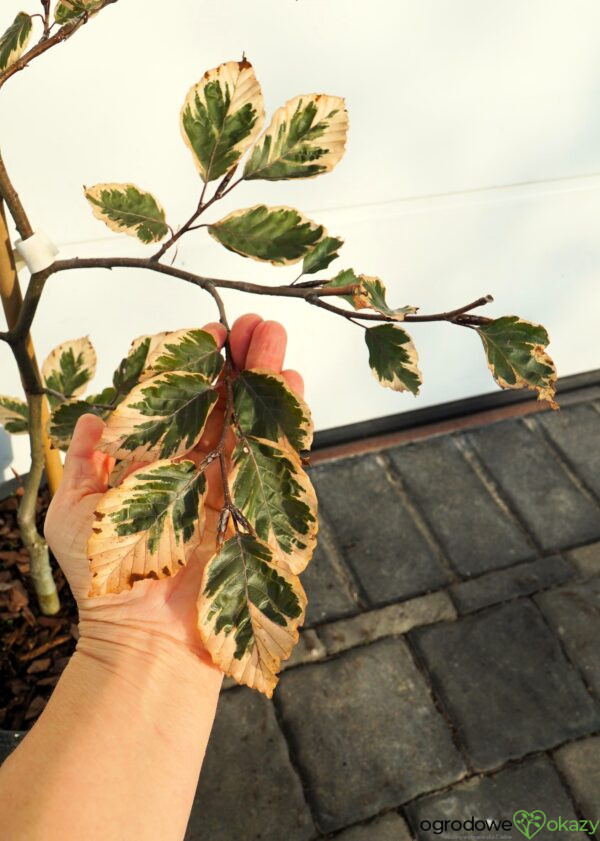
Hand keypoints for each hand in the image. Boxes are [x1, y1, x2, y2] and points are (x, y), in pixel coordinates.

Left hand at [44, 314, 303, 663]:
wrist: (145, 641)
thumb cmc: (104, 583)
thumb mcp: (75, 514)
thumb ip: (83, 464)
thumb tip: (88, 420)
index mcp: (154, 462)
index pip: (179, 401)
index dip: (194, 366)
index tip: (208, 333)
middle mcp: (195, 469)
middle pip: (221, 403)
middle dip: (238, 361)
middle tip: (256, 324)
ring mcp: (228, 487)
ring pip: (250, 421)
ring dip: (264, 378)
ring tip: (276, 337)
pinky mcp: (257, 509)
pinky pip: (273, 456)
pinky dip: (285, 419)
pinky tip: (291, 382)